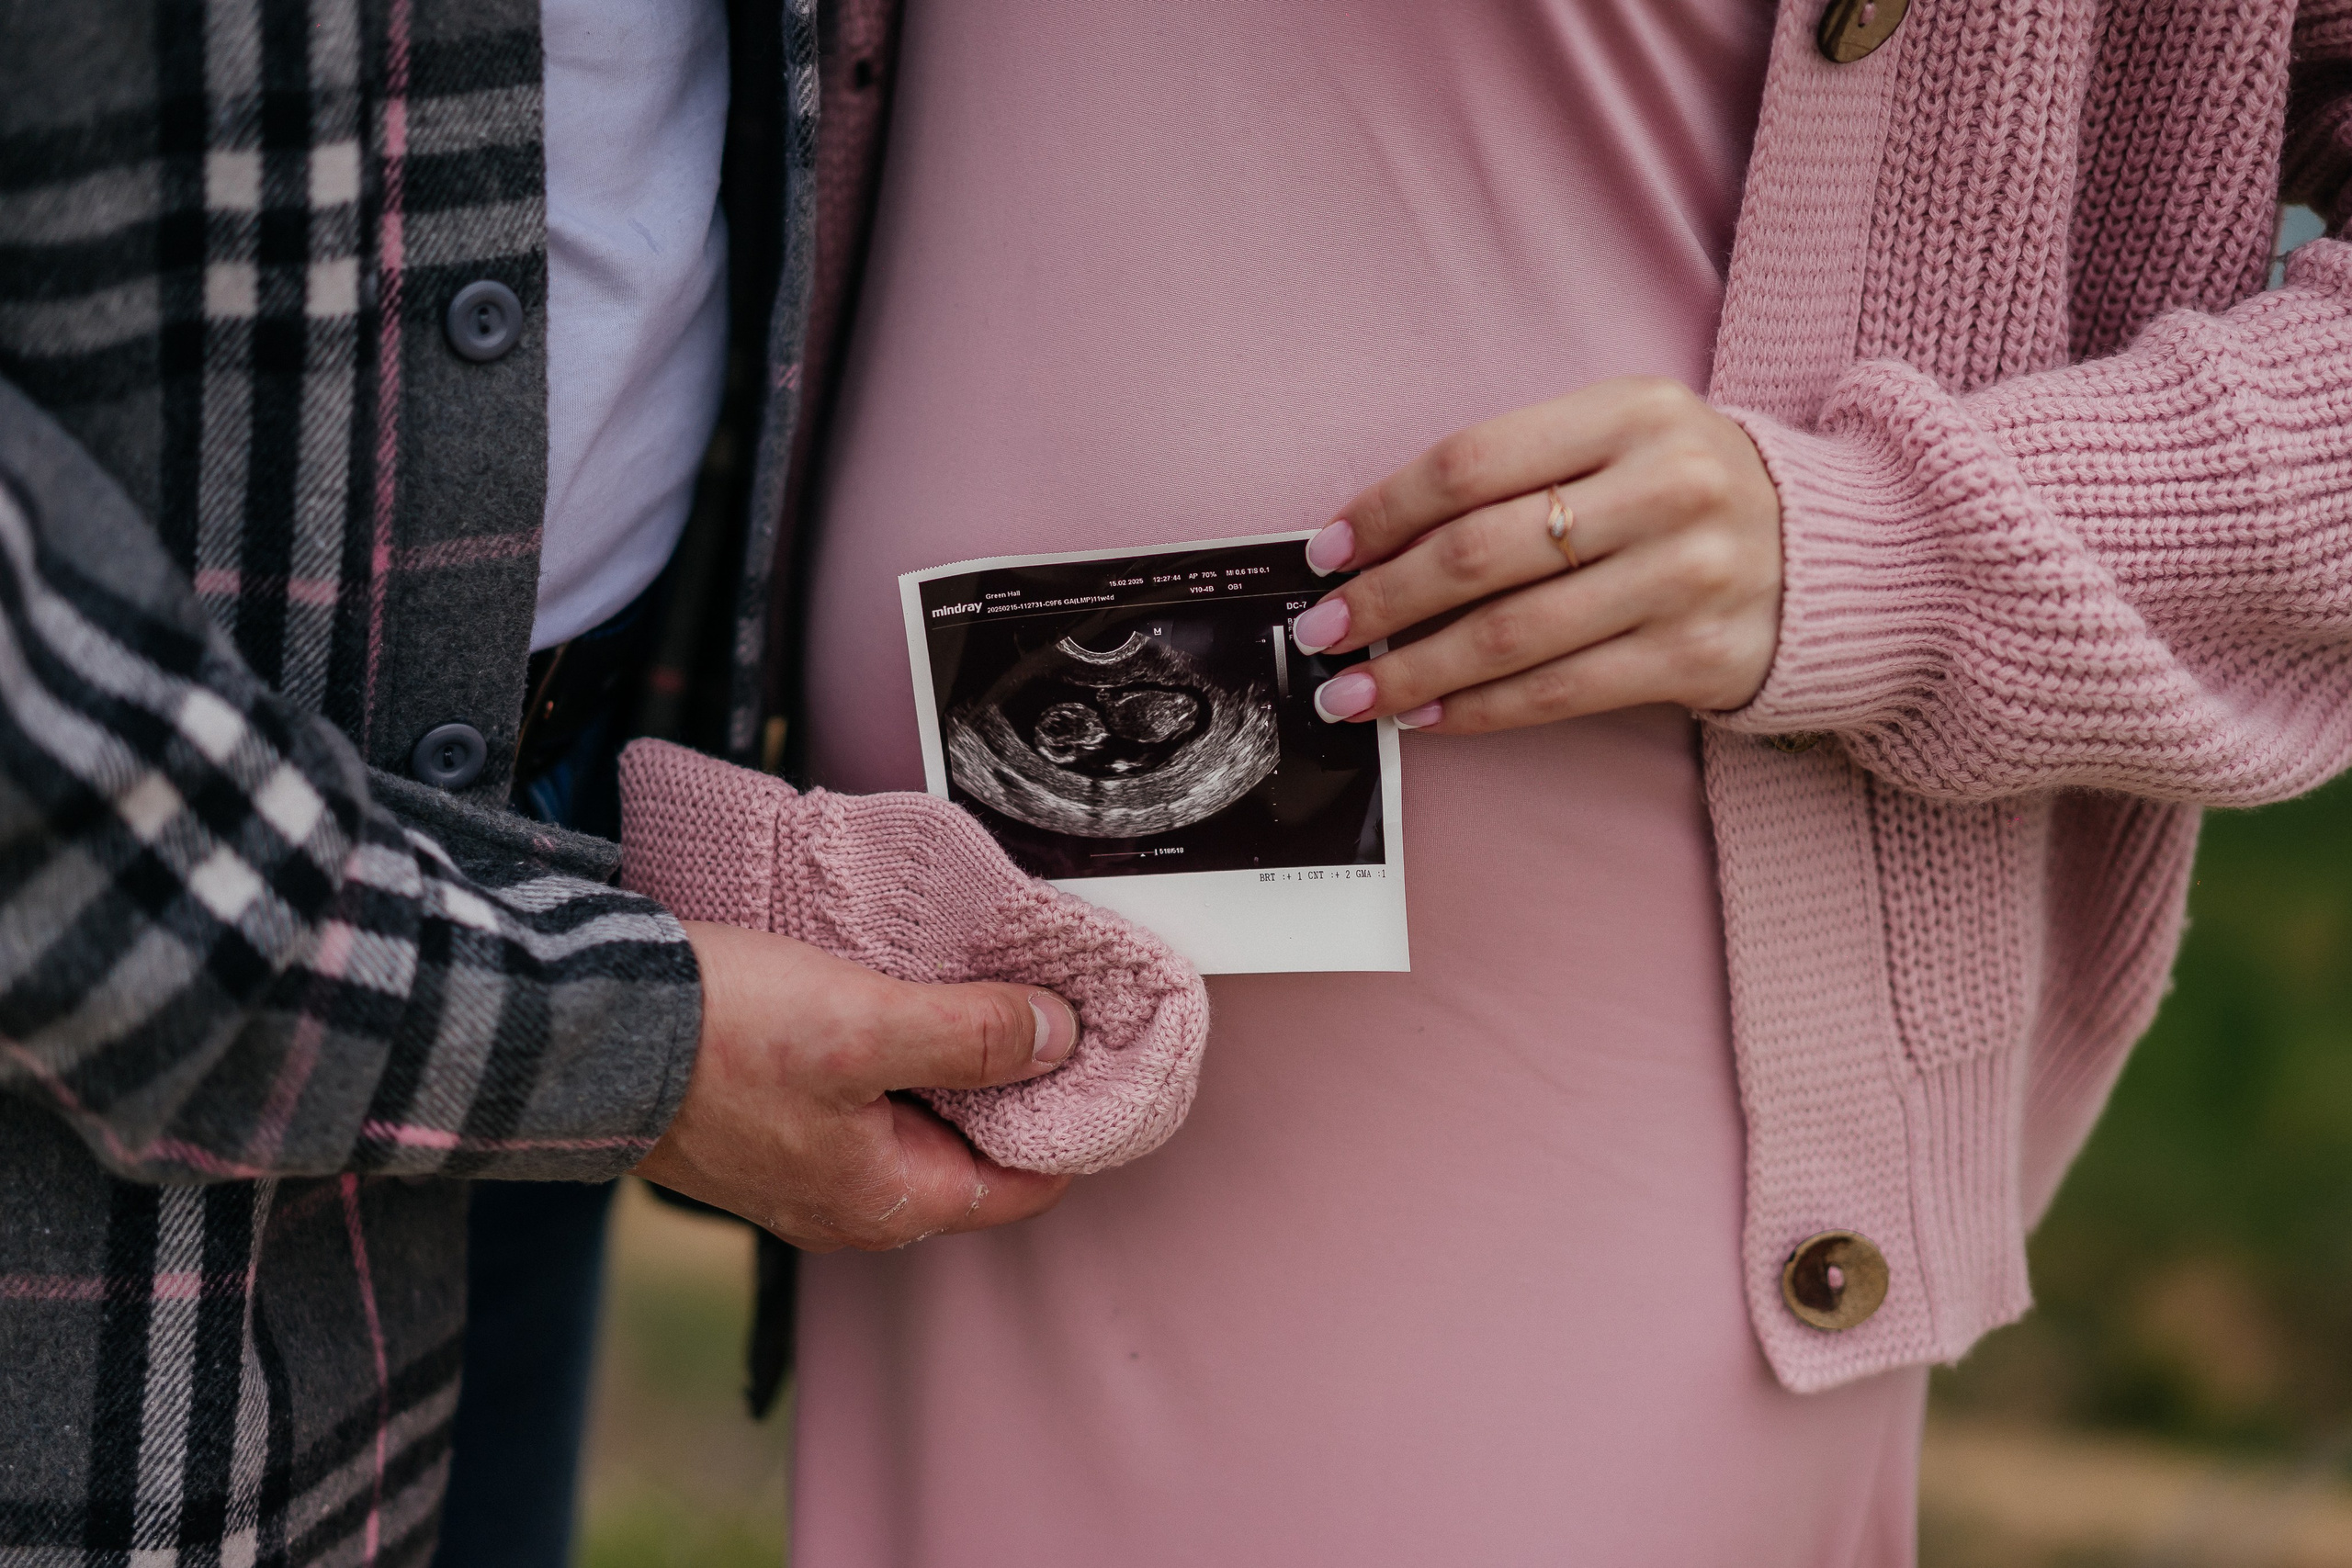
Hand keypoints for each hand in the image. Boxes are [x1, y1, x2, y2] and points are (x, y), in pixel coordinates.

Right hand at [634, 920, 1078, 1250]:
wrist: (583, 1028)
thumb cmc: (717, 1040)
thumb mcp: (868, 1027)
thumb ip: (973, 1039)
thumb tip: (1059, 1038)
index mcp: (882, 1203)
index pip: (1021, 1187)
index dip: (1070, 1122)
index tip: (1100, 1055)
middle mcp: (845, 1201)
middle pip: (969, 1150)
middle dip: (1012, 1084)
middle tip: (1049, 1005)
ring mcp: (801, 1163)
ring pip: (913, 1117)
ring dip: (950, 1060)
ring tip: (979, 987)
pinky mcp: (764, 1118)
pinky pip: (859, 1095)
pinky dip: (892, 1052)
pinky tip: (897, 994)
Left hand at [1290, 377, 1782, 732]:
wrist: (1837, 555)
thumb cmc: (1694, 495)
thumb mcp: (1626, 441)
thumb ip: (1522, 474)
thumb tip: (1381, 544)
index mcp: (1632, 413)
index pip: (1473, 462)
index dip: (1385, 511)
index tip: (1328, 552)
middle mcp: (1665, 489)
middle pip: (1481, 552)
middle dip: (1382, 600)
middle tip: (1324, 632)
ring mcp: (1686, 576)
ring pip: (1511, 634)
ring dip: (1414, 670)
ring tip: (1352, 692)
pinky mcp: (1697, 656)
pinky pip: (1559, 691)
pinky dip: (1479, 709)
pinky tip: (1429, 715)